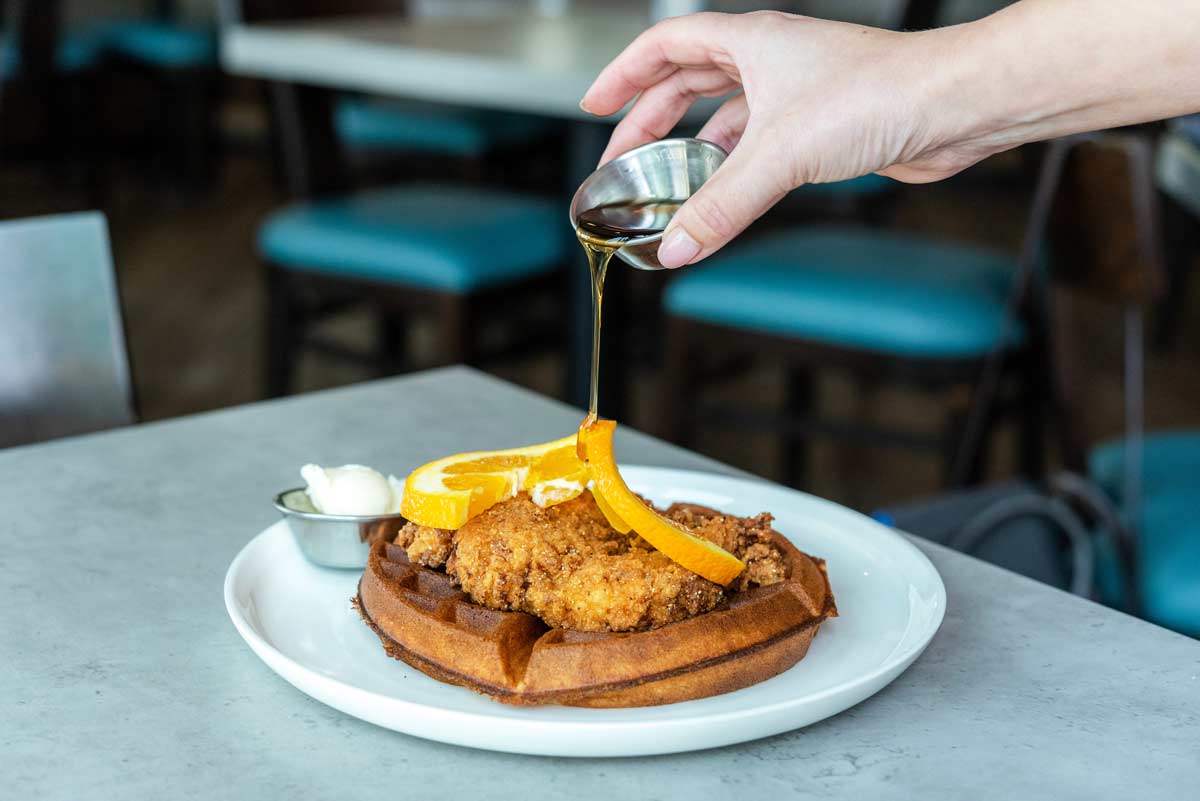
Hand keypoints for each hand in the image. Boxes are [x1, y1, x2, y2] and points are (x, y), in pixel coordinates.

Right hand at [581, 12, 989, 267]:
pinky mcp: (821, 128)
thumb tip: (678, 245)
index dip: (624, 74)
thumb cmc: (882, 93)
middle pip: (688, 83)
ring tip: (666, 183)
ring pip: (725, 117)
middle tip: (621, 156)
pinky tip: (723, 196)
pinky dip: (734, 172)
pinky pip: (759, 148)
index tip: (595, 104)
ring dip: (693, 149)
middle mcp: (771, 62)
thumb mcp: (781, 154)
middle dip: (650, 120)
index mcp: (751, 41)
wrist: (954, 107)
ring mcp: (796, 93)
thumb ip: (722, 204)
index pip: (665, 46)